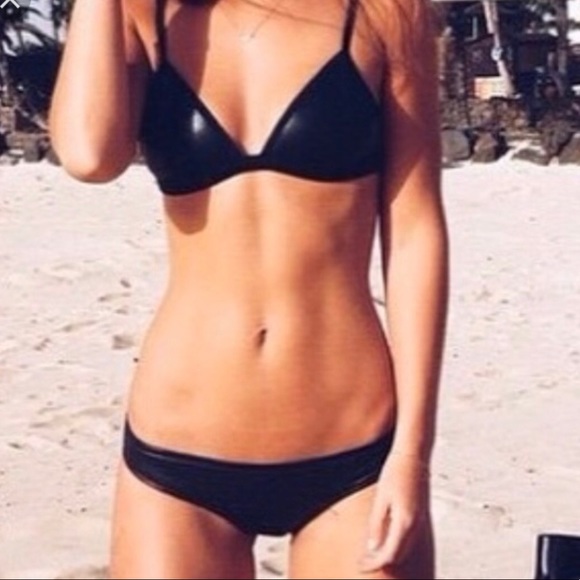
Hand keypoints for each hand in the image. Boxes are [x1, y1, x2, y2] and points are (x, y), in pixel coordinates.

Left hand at [358, 452, 429, 572]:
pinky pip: (408, 538)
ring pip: (405, 549)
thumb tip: (372, 548)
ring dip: (389, 554)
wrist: (414, 456)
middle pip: (398, 556)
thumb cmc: (395, 472)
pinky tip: (384, 538)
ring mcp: (420, 521)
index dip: (374, 564)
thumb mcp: (381, 498)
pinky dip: (396, 544)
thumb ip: (376, 524)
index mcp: (404, 522)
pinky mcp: (420, 515)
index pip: (389, 555)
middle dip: (381, 561)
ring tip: (370, 551)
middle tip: (362, 559)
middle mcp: (415, 525)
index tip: (360, 564)